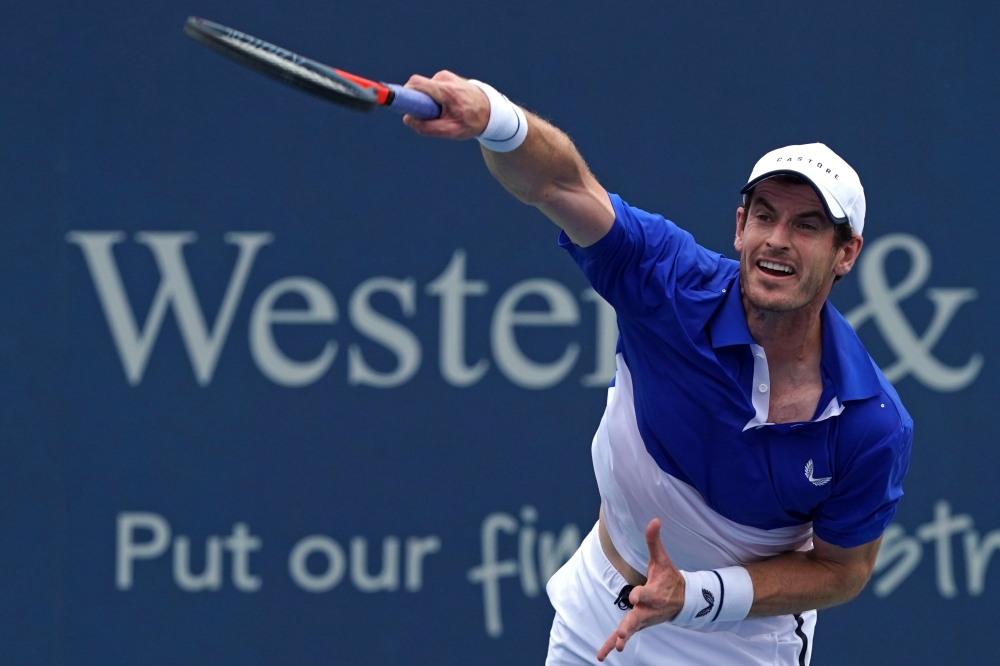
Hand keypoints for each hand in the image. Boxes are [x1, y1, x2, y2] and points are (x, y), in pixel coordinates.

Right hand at [401, 71, 489, 138]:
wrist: (491, 111)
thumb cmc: (472, 122)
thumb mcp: (451, 131)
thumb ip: (428, 128)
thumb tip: (408, 120)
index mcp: (446, 91)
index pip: (417, 84)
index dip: (403, 92)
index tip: (394, 99)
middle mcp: (444, 79)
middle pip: (417, 87)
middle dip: (417, 102)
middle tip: (427, 116)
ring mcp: (445, 76)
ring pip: (424, 88)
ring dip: (426, 102)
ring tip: (443, 113)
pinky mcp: (445, 77)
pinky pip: (430, 88)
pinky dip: (433, 98)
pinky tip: (446, 107)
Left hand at [597, 519, 684, 661]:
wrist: (682, 601)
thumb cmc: (669, 578)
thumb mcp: (662, 559)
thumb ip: (655, 541)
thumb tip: (654, 519)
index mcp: (656, 593)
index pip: (647, 595)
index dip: (641, 595)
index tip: (634, 596)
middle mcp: (649, 610)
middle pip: (639, 618)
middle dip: (630, 624)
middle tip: (623, 632)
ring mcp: (643, 620)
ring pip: (631, 629)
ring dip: (622, 637)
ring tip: (615, 647)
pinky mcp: (637, 626)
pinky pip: (623, 636)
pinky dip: (612, 644)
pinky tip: (600, 655)